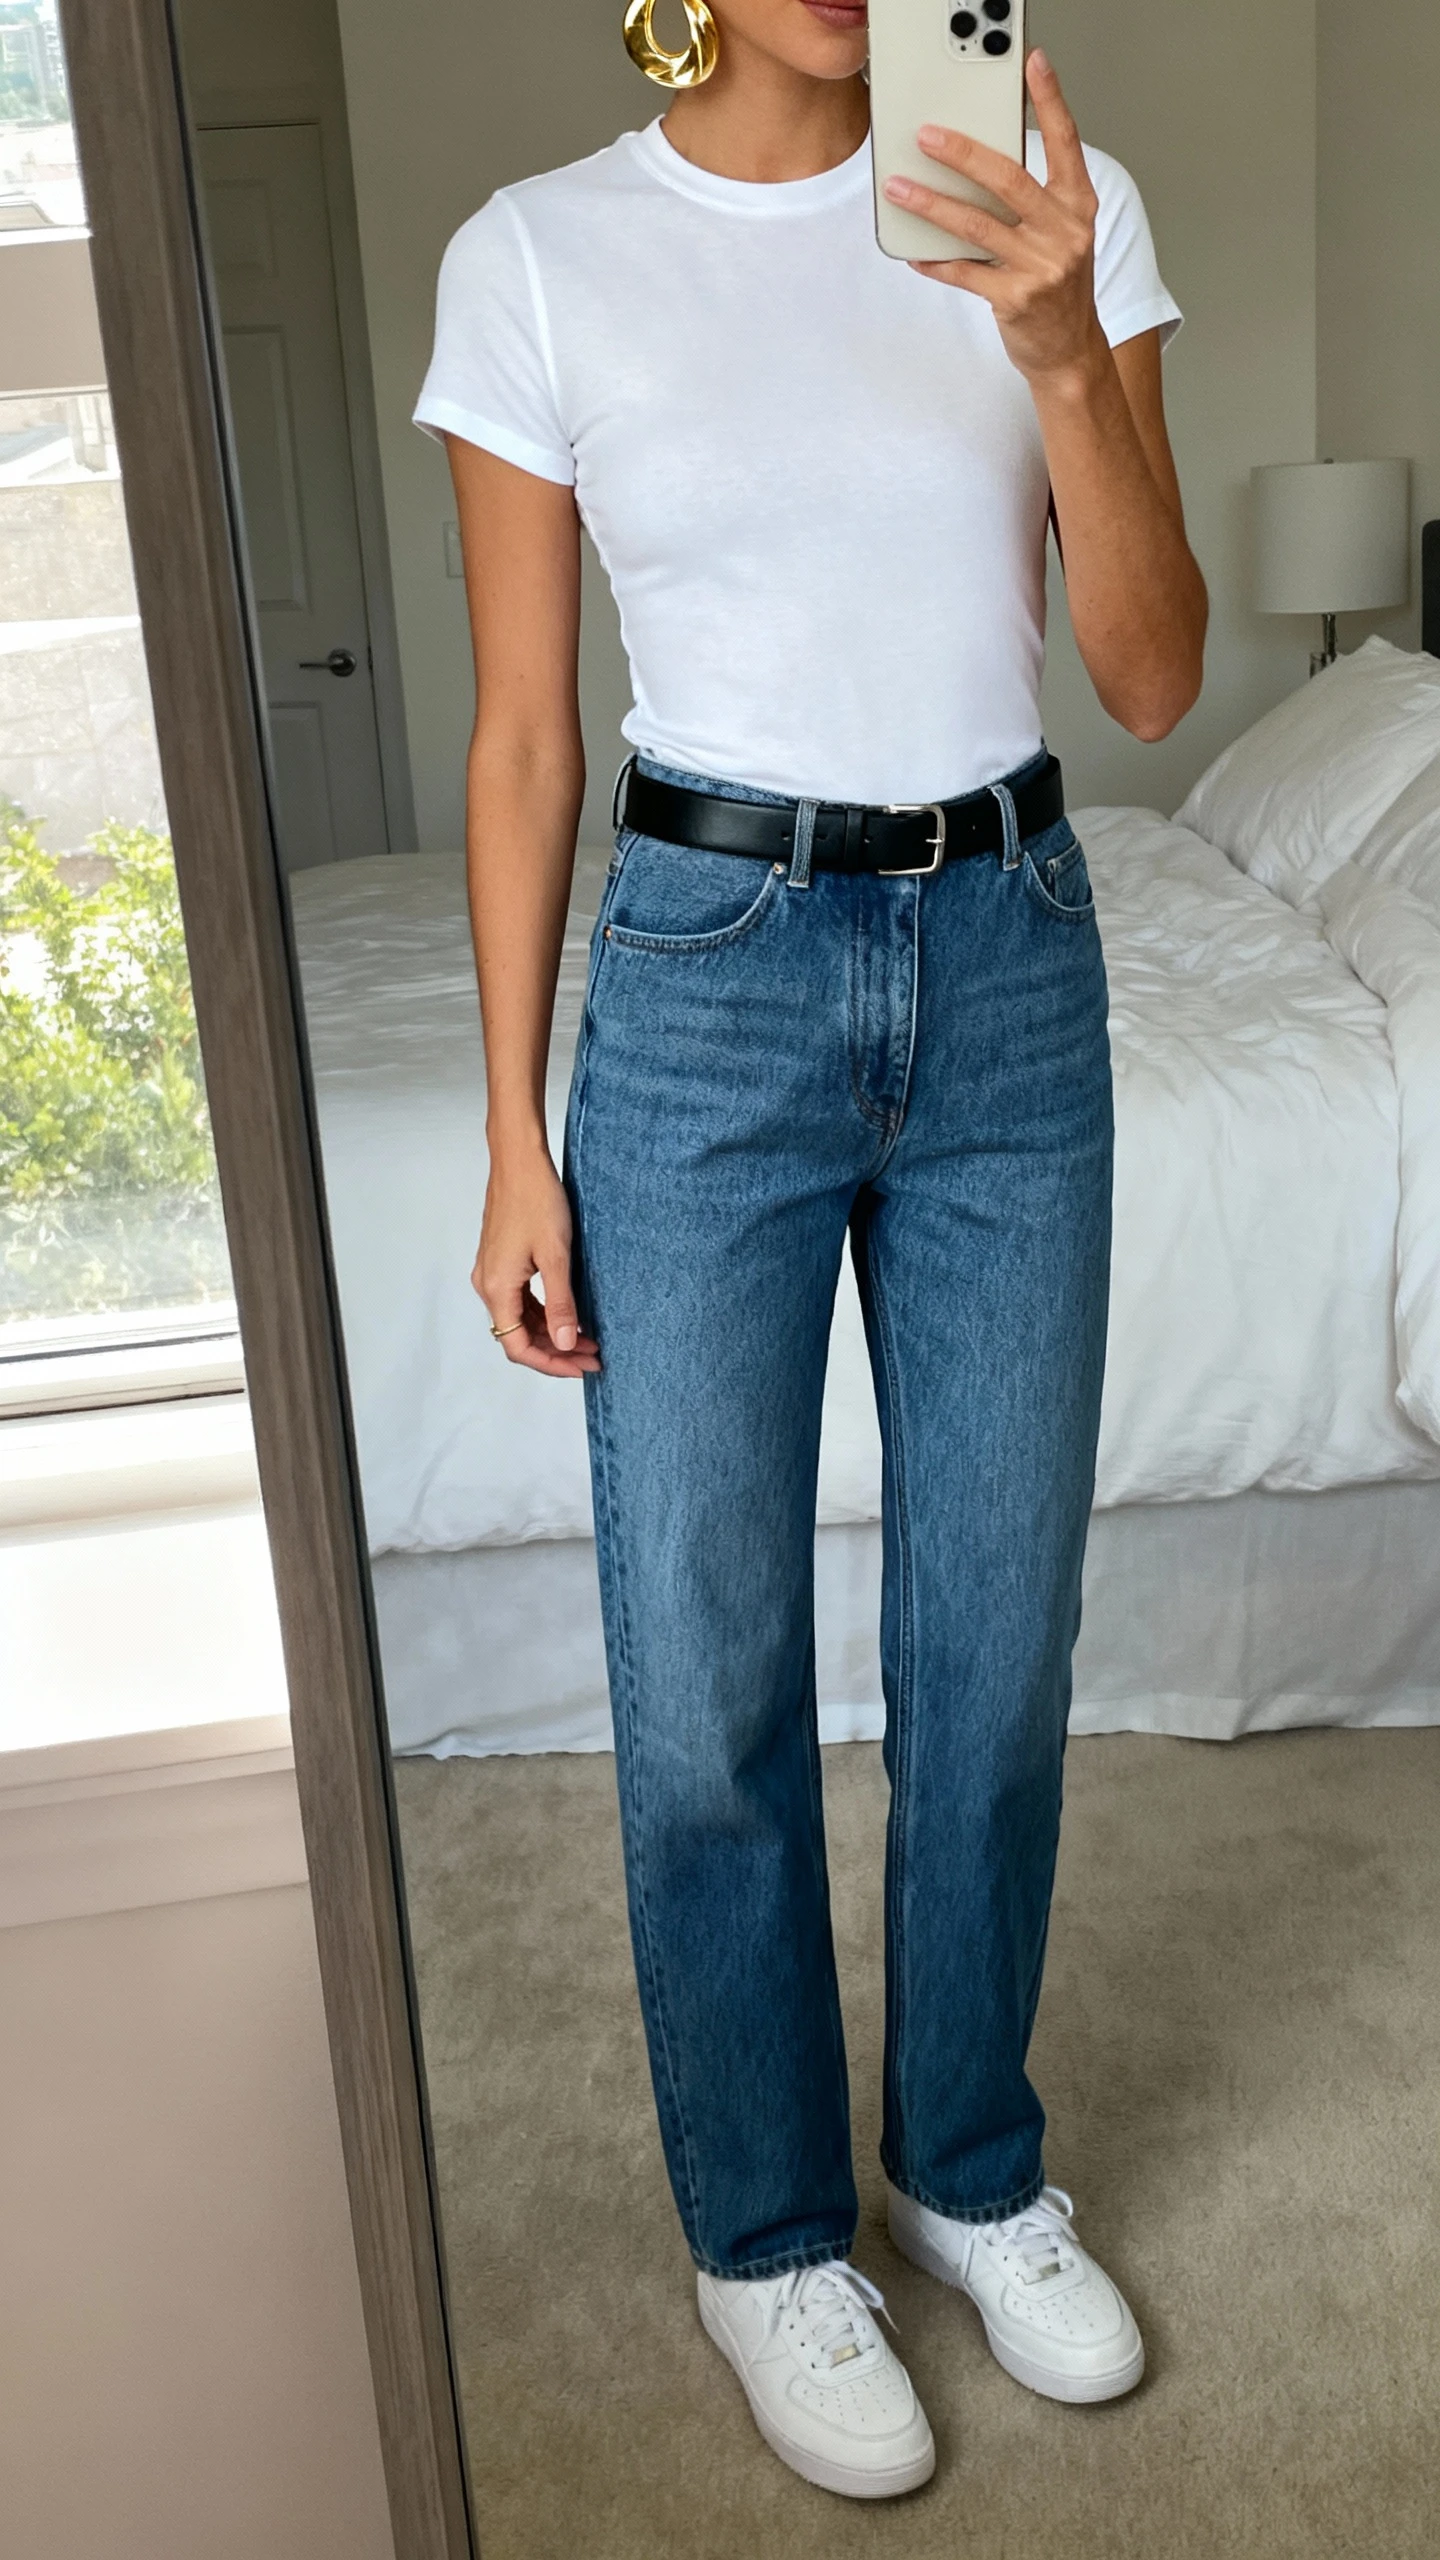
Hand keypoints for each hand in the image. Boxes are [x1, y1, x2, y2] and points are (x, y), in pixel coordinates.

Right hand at [474, 1146, 599, 1378]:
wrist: (518, 1162)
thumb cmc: (537, 1199)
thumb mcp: (556, 1256)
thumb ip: (560, 1304)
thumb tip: (565, 1343)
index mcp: (497, 1288)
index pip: (518, 1346)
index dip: (551, 1363)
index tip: (582, 1366)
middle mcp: (488, 1285)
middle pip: (518, 1336)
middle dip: (556, 1351)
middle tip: (593, 1357)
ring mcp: (492, 1273)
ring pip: (520, 1320)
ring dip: (552, 1333)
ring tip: (588, 1340)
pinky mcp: (500, 1262)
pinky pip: (520, 1300)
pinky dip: (544, 1314)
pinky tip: (569, 1316)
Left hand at [882, 49, 1102, 385]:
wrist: (1070, 350)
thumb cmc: (1058, 285)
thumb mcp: (1059, 233)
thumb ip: (1031, 199)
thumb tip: (974, 165)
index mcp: (1078, 205)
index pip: (1066, 141)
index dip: (1050, 100)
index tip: (1032, 65)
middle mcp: (1063, 232)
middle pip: (1008, 180)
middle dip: (963, 154)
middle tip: (927, 136)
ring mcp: (1040, 267)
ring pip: (976, 226)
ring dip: (932, 204)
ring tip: (900, 189)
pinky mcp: (1015, 299)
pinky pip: (964, 273)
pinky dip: (935, 260)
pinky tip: (913, 250)